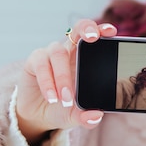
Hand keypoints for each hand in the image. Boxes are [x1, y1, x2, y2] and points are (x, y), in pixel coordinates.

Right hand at [16, 20, 117, 143]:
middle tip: (93, 38)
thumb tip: (96, 117)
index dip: (102, 30)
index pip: (96, 37)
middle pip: (78, 29)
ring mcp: (51, 54)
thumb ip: (86, 117)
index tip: (111, 31)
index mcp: (86, 58)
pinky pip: (41, 64)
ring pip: (58, 52)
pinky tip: (52, 97)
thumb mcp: (76, 115)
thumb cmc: (63, 108)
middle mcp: (69, 51)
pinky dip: (47, 81)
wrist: (38, 115)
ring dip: (63, 76)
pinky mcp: (34, 61)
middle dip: (86, 28)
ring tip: (66, 99)